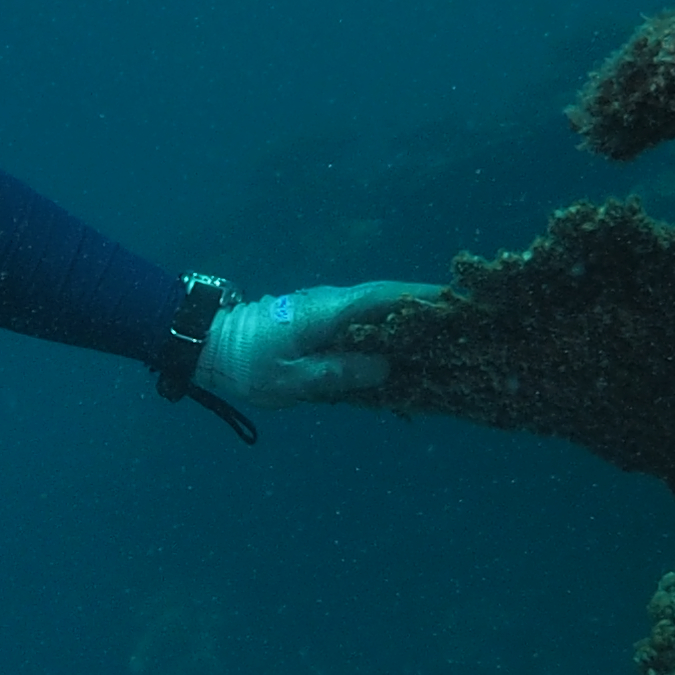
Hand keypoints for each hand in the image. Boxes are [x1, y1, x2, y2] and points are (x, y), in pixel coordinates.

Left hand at [203, 280, 434, 405]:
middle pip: (387, 298)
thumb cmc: (246, 364)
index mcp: (327, 311)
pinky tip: (401, 350)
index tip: (457, 297)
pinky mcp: (320, 319)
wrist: (211, 344)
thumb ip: (337, 373)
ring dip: (406, 319)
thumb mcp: (290, 380)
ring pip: (375, 309)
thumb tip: (383, 367)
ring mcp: (325, 307)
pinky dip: (384, 329)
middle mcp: (330, 301)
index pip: (383, 296)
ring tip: (442, 337)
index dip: (421, 295)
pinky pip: (360, 320)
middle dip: (424, 306)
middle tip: (463, 321)